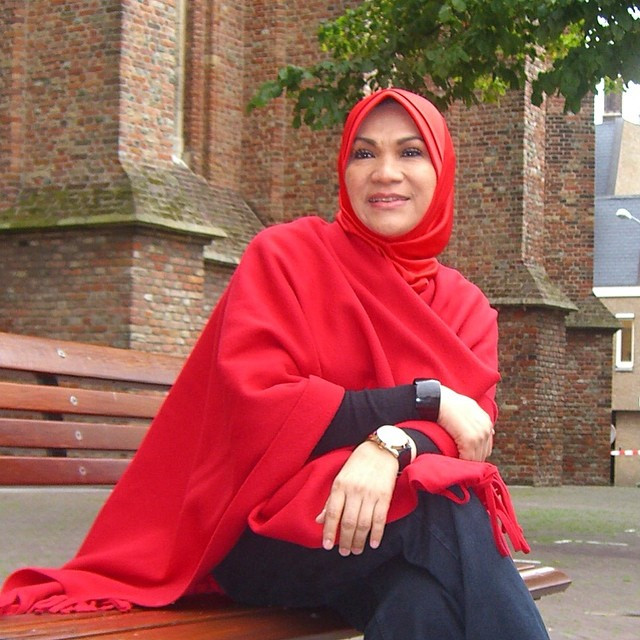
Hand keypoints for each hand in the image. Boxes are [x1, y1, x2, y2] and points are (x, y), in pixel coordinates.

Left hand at [315, 440, 397, 555]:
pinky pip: (380, 519)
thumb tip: (319, 520)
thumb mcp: (340, 478)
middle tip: (344, 552)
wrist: (380, 451)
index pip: (332, 513)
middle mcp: (354, 491)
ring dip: (359, 540)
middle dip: (345, 540)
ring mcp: (370, 494)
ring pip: (363, 523)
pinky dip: (377, 533)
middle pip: (348, 522)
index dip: (328, 531)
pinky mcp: (384, 496)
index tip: (326, 545)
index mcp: (340, 486)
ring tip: (356, 550)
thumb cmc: (357, 465)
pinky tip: (373, 543)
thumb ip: (331, 500)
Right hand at [438, 385, 493, 460]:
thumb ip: (478, 421)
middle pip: (483, 454)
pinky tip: (453, 460)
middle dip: (472, 457)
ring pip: (476, 458)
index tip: (463, 455)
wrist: (437, 400)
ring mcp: (479, 435)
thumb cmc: (447, 404)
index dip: (475, 452)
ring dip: (466, 461)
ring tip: (455, 461)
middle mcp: (486, 428)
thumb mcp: (468, 408)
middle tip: (458, 459)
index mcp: (486, 422)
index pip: (486, 447)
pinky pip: (468, 458)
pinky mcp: (469, 440)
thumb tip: (491, 432)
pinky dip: (461, 461)